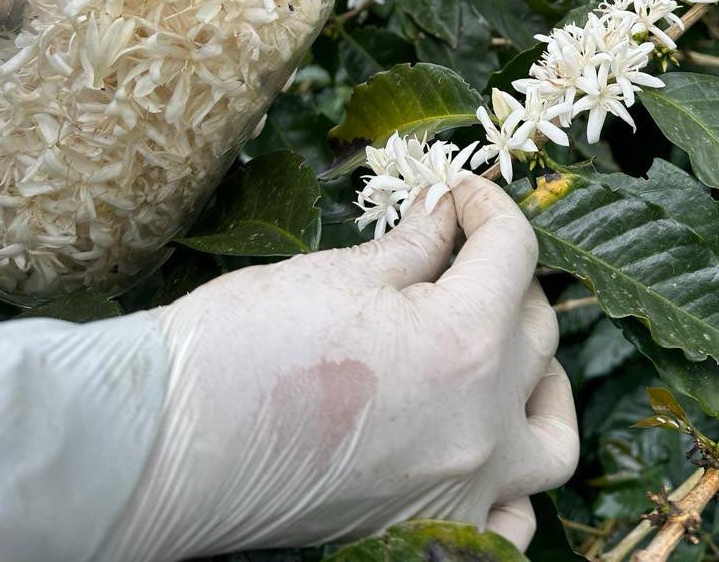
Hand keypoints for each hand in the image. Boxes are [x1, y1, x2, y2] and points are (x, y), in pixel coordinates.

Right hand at [104, 175, 578, 560]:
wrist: (168, 445)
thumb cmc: (242, 346)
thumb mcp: (339, 272)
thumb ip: (416, 245)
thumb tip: (446, 215)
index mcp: (462, 343)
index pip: (512, 252)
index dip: (485, 203)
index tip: (456, 190)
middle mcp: (480, 423)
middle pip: (537, 332)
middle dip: (505, 277)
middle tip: (458, 252)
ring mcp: (464, 489)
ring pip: (551, 436)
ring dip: (539, 381)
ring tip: (505, 350)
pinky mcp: (431, 534)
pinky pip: (515, 524)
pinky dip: (517, 489)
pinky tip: (488, 453)